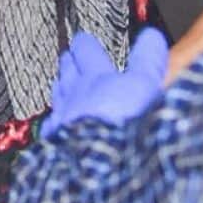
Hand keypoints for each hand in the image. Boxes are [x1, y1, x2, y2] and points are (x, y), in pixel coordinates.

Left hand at [42, 29, 169, 138]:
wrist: (96, 166)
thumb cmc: (121, 125)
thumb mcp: (143, 86)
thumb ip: (147, 61)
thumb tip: (152, 36)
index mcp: (96, 78)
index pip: (87, 52)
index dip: (85, 44)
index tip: (83, 39)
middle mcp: (74, 96)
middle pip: (67, 72)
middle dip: (68, 63)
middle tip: (68, 56)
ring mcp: (62, 120)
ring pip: (57, 97)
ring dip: (60, 88)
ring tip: (60, 83)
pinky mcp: (56, 144)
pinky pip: (50, 127)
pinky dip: (53, 122)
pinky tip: (54, 125)